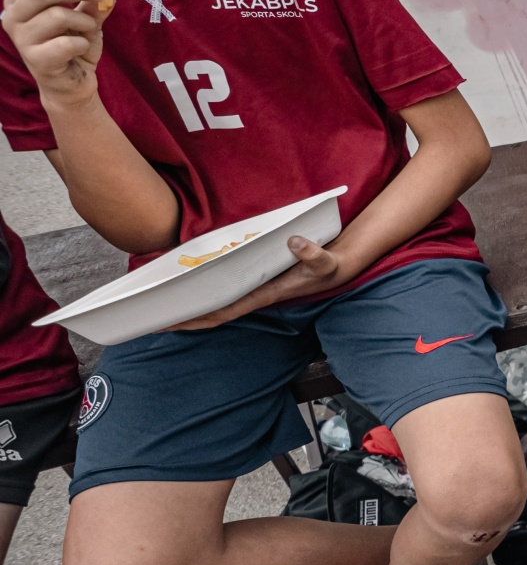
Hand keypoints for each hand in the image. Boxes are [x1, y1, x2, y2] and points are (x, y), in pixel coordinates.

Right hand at [2, 0, 113, 105]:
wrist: (72, 85)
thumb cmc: (72, 46)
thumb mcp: (84, 19)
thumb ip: (92, 3)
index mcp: (17, 3)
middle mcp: (12, 19)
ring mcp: (22, 41)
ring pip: (56, 15)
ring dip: (84, 20)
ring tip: (88, 30)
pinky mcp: (37, 61)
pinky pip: (66, 43)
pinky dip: (83, 43)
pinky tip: (81, 50)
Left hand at [167, 234, 354, 330]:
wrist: (337, 268)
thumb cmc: (329, 266)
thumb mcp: (325, 259)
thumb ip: (312, 253)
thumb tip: (294, 242)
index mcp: (263, 294)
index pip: (223, 311)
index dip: (197, 318)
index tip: (172, 322)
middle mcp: (254, 296)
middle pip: (212, 314)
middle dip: (184, 320)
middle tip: (150, 322)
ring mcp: (253, 291)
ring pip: (215, 306)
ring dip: (190, 310)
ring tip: (161, 310)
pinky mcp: (254, 283)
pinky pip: (223, 294)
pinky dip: (204, 296)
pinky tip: (188, 293)